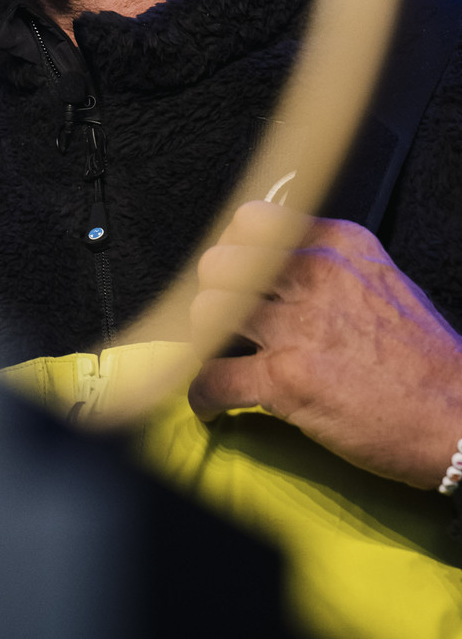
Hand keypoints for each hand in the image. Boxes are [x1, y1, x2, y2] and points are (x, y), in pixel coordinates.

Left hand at [187, 198, 461, 485]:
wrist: (461, 420)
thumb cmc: (429, 360)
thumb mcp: (386, 281)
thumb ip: (335, 264)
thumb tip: (289, 264)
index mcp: (338, 244)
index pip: (251, 219)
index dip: (234, 249)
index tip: (236, 274)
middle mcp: (314, 274)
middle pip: (219, 262)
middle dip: (214, 293)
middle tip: (223, 319)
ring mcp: (299, 326)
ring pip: (208, 311)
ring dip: (204, 339)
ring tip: (218, 356)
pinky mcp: (288, 380)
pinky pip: (214, 378)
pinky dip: (203, 395)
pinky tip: (211, 405)